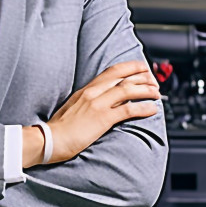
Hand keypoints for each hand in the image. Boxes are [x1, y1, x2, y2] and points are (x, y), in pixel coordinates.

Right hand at [45, 60, 160, 163]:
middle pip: (123, 77)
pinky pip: (128, 109)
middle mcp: (93, 93)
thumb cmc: (58, 129)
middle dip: (142, 76)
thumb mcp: (72, 108)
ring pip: (128, 90)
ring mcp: (98, 104)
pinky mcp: (102, 118)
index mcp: (86, 90)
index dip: (129, 67)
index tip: (141, 68)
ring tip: (157, 93)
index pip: (111, 71)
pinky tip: (152, 109)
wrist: (49, 139)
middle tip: (154, 80)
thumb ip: (86, 102)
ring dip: (146, 90)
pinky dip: (143, 107)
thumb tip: (99, 103)